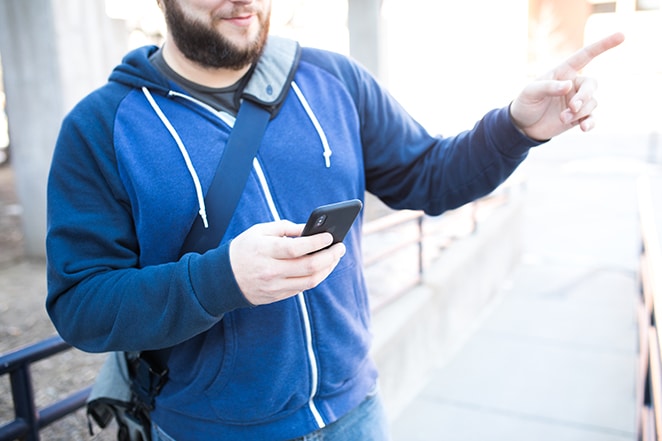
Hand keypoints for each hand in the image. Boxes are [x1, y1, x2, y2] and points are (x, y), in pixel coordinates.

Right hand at [229, 220, 346, 305]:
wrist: (222, 279)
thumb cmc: (243, 249)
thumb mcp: (259, 231)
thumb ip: (285, 228)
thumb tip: (309, 229)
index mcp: (265, 251)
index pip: (296, 248)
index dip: (317, 242)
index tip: (330, 236)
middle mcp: (271, 271)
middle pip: (309, 267)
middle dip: (330, 256)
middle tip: (341, 247)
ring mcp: (275, 286)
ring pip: (310, 280)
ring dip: (327, 268)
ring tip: (335, 256)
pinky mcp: (277, 296)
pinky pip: (303, 288)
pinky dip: (316, 277)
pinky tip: (323, 267)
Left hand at [510, 32, 624, 140]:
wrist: (523, 126)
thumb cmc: (526, 103)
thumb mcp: (531, 92)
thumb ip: (549, 86)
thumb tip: (569, 85)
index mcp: (563, 71)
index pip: (586, 55)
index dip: (603, 45)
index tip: (622, 35)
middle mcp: (574, 84)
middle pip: (591, 85)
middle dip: (584, 96)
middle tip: (572, 108)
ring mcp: (577, 101)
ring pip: (591, 103)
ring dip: (579, 112)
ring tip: (562, 118)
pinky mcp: (578, 117)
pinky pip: (591, 118)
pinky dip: (590, 122)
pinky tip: (584, 128)